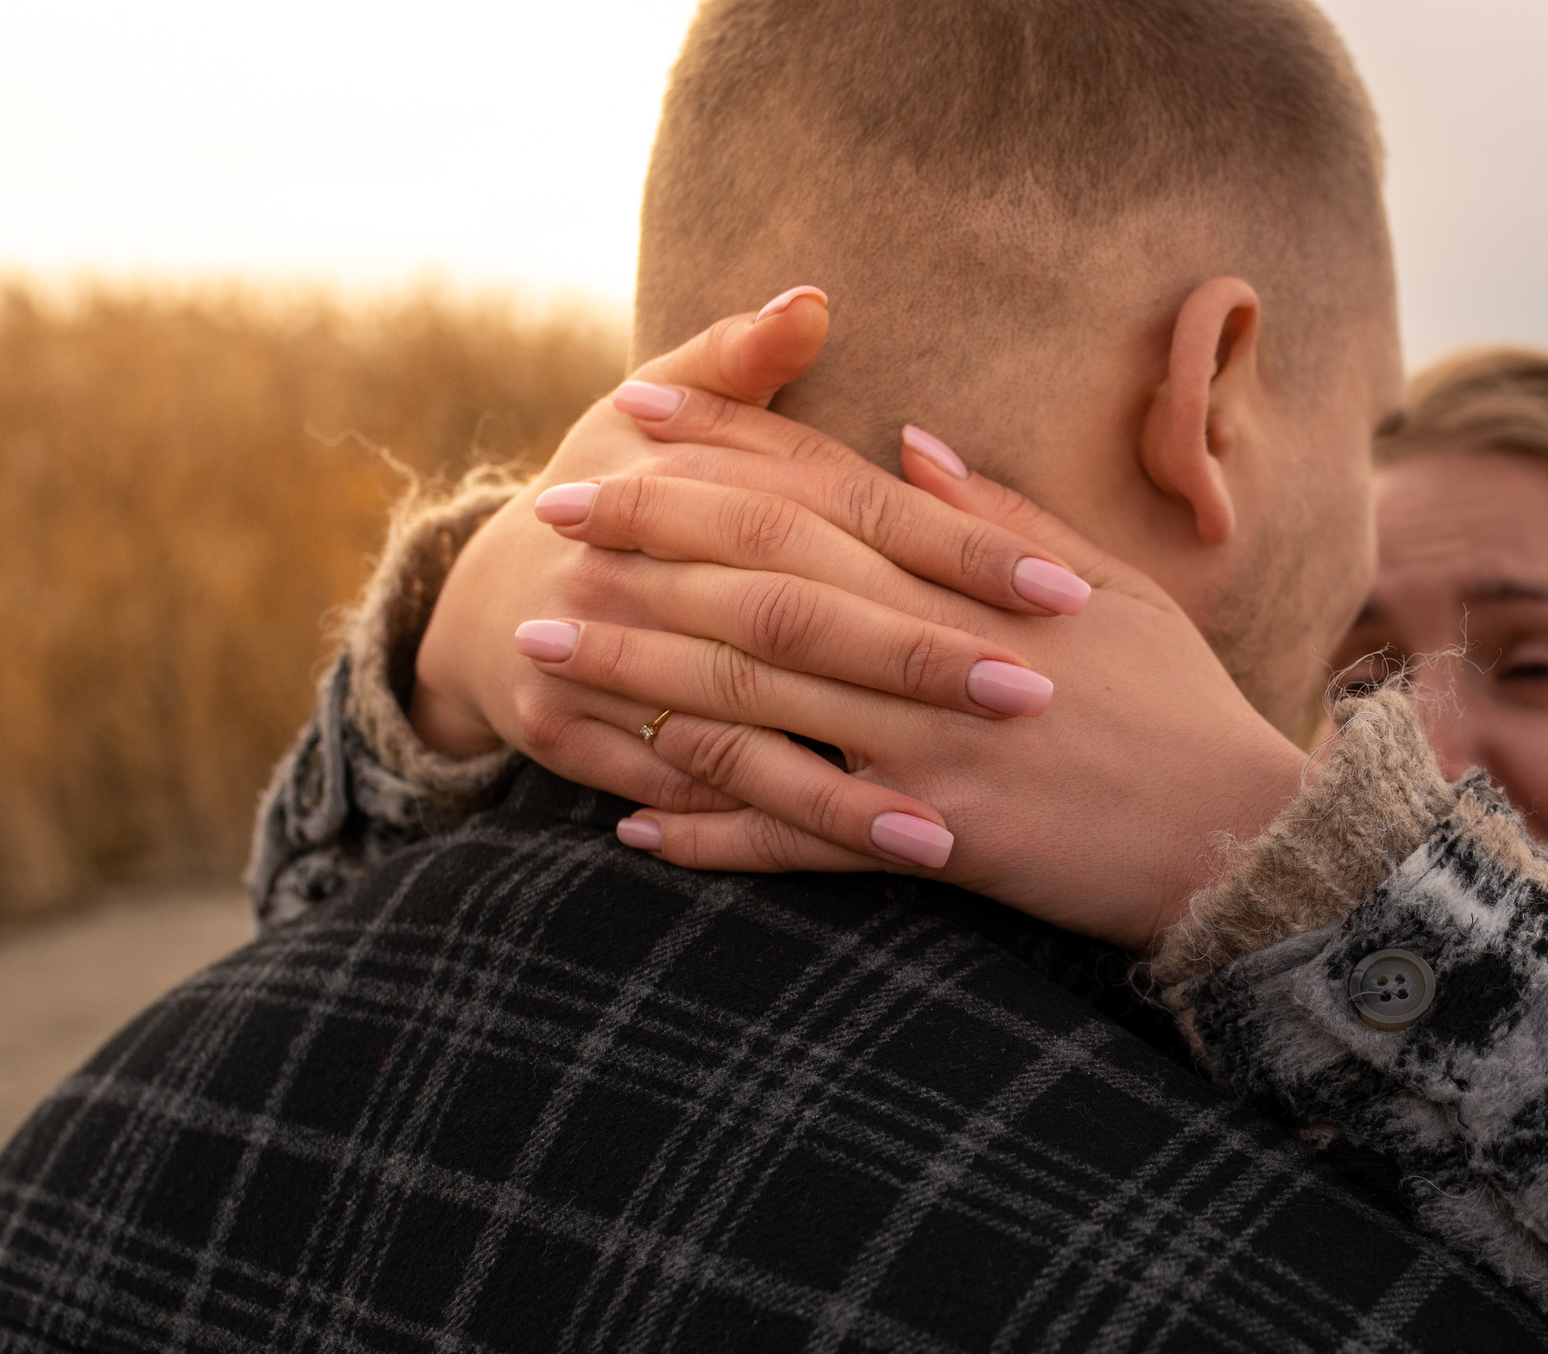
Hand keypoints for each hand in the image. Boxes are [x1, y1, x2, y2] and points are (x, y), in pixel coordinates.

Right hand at [408, 290, 1094, 820]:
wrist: (488, 597)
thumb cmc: (622, 494)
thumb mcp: (659, 409)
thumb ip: (742, 359)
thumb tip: (812, 299)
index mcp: (689, 474)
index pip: (845, 508)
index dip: (954, 547)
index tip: (1059, 588)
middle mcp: (640, 559)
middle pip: (799, 612)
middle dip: (917, 658)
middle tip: (1034, 694)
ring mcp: (594, 648)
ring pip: (744, 718)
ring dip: (849, 781)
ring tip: (954, 827)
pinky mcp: (566, 728)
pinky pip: (682, 786)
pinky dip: (766, 825)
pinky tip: (855, 859)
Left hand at [520, 403, 1307, 952]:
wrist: (1247, 843)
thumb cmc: (1183, 708)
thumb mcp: (1113, 588)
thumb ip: (1002, 521)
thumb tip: (912, 444)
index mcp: (977, 585)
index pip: (829, 492)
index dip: (727, 446)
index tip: (634, 411)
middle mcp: (941, 658)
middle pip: (767, 581)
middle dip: (651, 542)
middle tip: (551, 517)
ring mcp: (932, 754)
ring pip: (761, 703)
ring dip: (642, 675)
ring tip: (542, 653)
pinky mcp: (937, 846)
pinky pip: (803, 838)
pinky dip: (715, 830)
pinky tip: (630, 820)